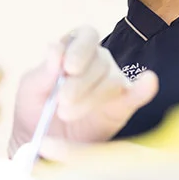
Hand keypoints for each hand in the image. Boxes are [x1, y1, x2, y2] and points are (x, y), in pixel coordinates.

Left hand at [8, 27, 157, 154]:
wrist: (42, 145)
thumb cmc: (34, 109)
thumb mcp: (30, 89)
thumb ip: (43, 71)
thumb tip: (55, 46)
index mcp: (73, 49)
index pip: (86, 35)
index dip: (80, 48)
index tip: (68, 68)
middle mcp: (96, 62)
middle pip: (100, 59)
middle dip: (79, 82)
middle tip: (61, 102)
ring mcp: (112, 83)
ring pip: (112, 80)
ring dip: (91, 97)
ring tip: (67, 114)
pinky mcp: (122, 107)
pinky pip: (136, 95)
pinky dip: (143, 89)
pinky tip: (148, 82)